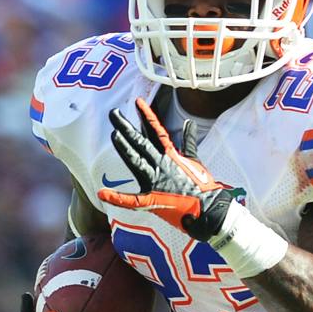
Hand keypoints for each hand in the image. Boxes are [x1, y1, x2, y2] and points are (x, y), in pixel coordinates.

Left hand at [99, 97, 233, 238]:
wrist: (210, 210)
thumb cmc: (204, 187)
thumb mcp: (196, 161)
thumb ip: (189, 142)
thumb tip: (190, 122)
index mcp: (171, 156)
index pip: (156, 132)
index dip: (147, 116)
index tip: (138, 102)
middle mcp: (161, 165)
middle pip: (141, 142)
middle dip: (126, 126)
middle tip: (114, 113)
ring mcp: (155, 182)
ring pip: (135, 160)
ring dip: (124, 147)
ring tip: (114, 133)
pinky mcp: (152, 201)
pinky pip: (132, 200)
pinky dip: (117, 198)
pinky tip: (102, 194)